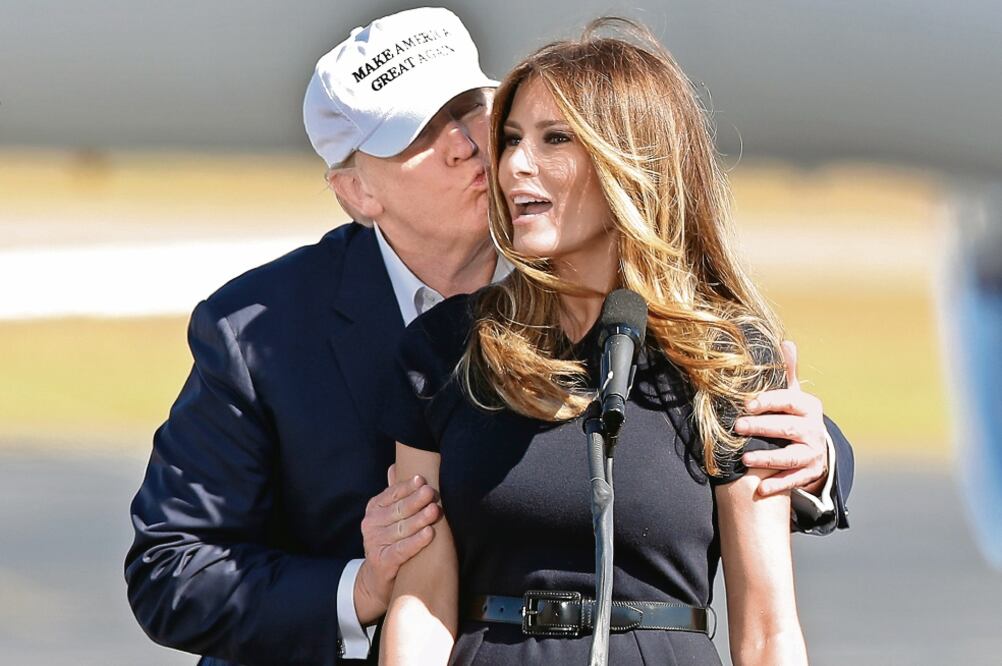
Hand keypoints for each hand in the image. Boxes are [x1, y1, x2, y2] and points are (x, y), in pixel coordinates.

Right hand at [353, 465, 440, 624]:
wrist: (378, 579)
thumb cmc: (391, 540)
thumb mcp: (390, 516)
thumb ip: (394, 494)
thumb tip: (395, 466)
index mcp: (374, 509)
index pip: (392, 494)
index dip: (407, 487)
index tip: (422, 480)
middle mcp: (371, 525)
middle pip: (398, 510)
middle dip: (416, 501)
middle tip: (431, 492)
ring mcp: (374, 544)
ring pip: (402, 529)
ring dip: (420, 519)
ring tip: (435, 511)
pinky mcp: (382, 562)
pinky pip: (402, 549)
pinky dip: (417, 541)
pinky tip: (430, 533)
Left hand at [735, 340, 828, 497]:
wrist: (815, 446)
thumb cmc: (794, 415)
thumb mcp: (792, 394)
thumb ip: (787, 372)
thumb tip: (786, 342)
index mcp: (808, 406)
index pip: (789, 401)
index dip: (769, 401)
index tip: (747, 403)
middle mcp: (814, 429)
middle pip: (787, 428)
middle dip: (762, 427)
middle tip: (737, 427)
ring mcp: (814, 453)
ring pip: (792, 457)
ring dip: (768, 458)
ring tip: (745, 459)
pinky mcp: (810, 473)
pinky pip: (794, 481)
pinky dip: (778, 485)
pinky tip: (760, 489)